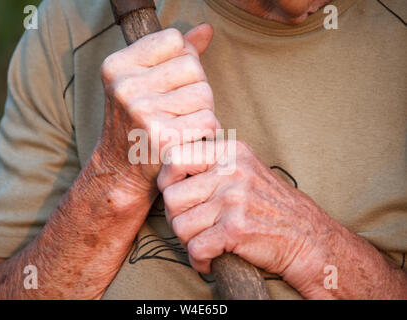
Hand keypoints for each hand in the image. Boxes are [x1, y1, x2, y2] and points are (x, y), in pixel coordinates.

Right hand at [93, 24, 218, 195]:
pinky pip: (209, 121)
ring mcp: (142, 112)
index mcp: (118, 66)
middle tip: (176, 111)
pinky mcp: (163, 137)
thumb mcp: (144, 82)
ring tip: (181, 126)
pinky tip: (187, 140)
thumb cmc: (137, 123)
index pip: (174, 40)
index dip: (181, 62)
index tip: (168, 85)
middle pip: (193, 67)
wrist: (122, 171)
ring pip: (205, 94)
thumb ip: (174, 53)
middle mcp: (125, 86)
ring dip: (202, 112)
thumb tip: (206, 29)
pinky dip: (205, 133)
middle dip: (194, 88)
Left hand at [157, 140, 339, 288]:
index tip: (178, 196)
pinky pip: (196, 248)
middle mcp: (232, 170)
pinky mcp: (236, 228)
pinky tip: (211, 259)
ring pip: (180, 225)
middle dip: (177, 218)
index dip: (167, 181)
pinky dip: (199, 260)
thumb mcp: (244, 170)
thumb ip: (211, 165)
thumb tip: (168, 173)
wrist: (308, 237)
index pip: (175, 157)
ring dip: (188, 241)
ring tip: (205, 242)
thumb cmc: (270, 206)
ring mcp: (234, 198)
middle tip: (194, 227)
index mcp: (230, 151)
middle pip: (172, 197)